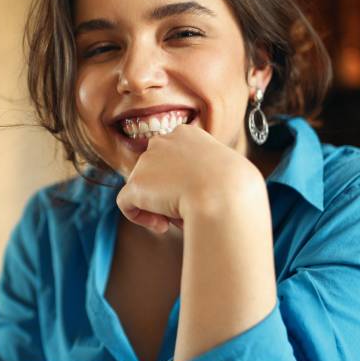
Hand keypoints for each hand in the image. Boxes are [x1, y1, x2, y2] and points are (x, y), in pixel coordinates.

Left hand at [116, 124, 261, 232]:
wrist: (224, 194)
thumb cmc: (233, 188)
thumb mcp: (222, 173)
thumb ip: (202, 174)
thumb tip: (191, 189)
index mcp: (186, 134)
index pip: (172, 157)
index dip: (179, 179)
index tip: (193, 194)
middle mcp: (162, 141)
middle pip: (155, 173)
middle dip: (167, 192)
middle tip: (186, 209)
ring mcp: (146, 161)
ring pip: (143, 189)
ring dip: (157, 206)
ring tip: (179, 217)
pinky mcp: (136, 184)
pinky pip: (126, 204)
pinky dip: (139, 217)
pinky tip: (161, 226)